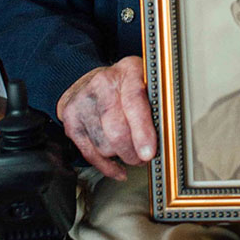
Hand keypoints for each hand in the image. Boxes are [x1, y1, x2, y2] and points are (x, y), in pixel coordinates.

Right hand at [56, 56, 156, 179]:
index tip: (149, 152)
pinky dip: (107, 166)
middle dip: (133, 152)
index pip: (134, 102)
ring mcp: (83, 103)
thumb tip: (168, 133)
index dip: (142, 130)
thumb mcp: (146, 81)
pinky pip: (90, 154)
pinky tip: (118, 168)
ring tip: (130, 149)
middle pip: (116, 130)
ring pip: (105, 146)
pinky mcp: (71, 121)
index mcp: (127, 71)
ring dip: (121, 155)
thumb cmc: (124, 85)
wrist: (89, 82)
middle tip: (144, 157)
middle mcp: (101, 84)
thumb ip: (156, 102)